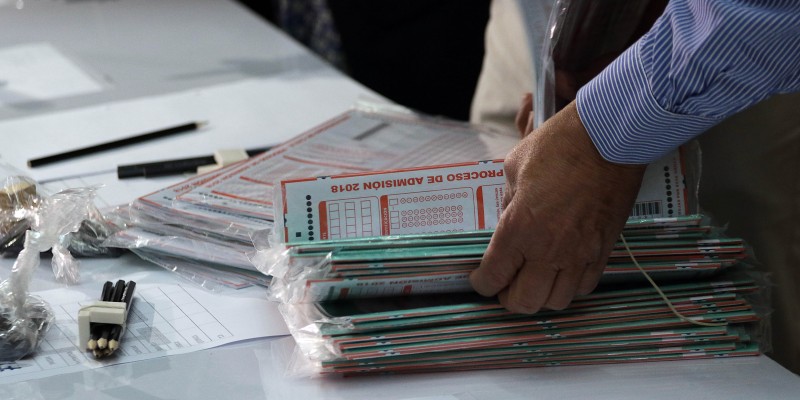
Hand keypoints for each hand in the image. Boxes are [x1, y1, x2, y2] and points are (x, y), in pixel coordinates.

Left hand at [469, 100, 645, 312]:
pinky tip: (562, 271)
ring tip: (533, 281)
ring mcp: (579, 254)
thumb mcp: (514, 167)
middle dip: (508, 299)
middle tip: (504, 286)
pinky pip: (585, 287)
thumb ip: (507, 200)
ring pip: (556, 302)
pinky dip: (569, 287)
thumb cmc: (560, 145)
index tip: (480, 278)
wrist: (610, 139)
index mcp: (519, 228)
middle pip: (524, 302)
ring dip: (540, 296)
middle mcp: (548, 249)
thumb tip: (508, 217)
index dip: (482, 283)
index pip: (493, 277)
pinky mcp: (603, 251)